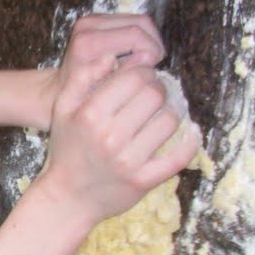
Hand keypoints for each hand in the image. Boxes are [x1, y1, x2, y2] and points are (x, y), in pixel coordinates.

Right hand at [34, 17, 197, 227]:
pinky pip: (179, 157)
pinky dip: (191, 142)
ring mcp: (128, 160)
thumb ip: (81, 78)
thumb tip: (111, 57)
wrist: (66, 198)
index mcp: (90, 115)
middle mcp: (109, 136)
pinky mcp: (143, 180)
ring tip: (162, 113)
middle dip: (159, 89)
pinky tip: (191, 133)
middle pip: (154, 95)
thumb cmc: (67, 149)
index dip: (145, 71)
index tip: (143, 77)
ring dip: (171, 112)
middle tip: (154, 93)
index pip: (134, 78)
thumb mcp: (63, 110)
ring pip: (169, 121)